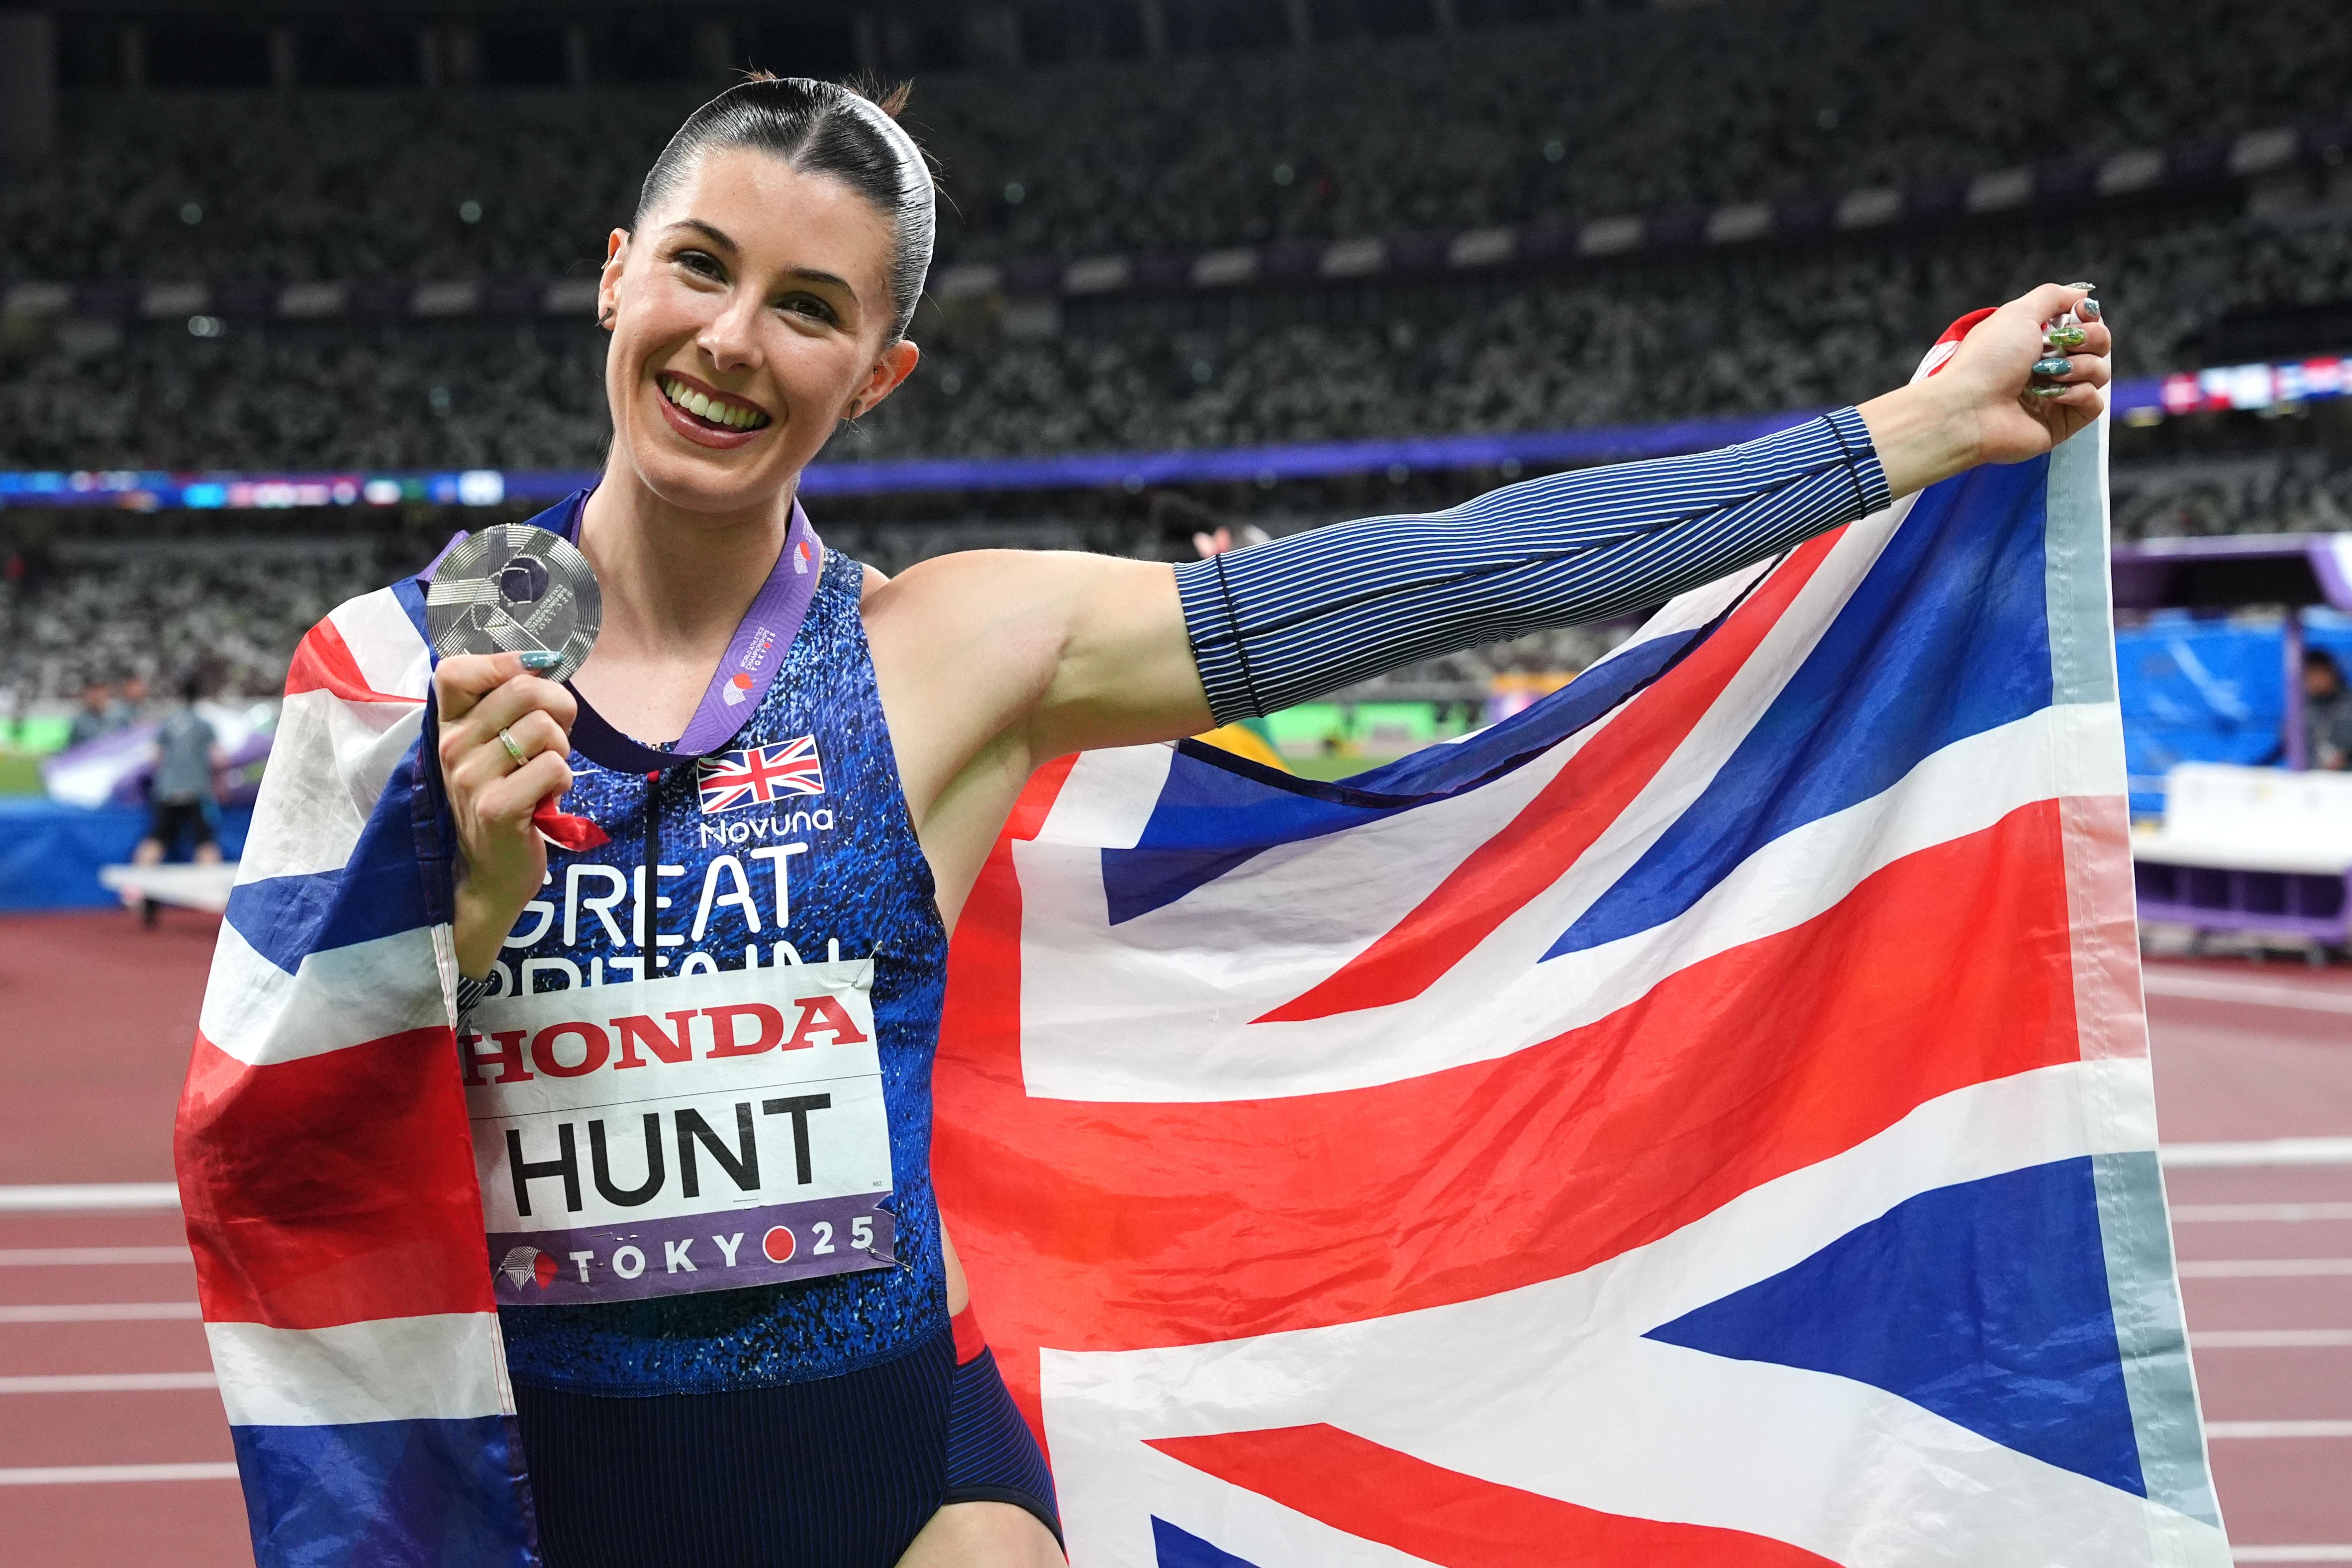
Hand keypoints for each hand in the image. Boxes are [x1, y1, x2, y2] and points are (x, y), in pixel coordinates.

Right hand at [433, 652, 578, 979]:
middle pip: (523, 690)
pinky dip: (563, 781)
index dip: (503, 664)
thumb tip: (544, 665)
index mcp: (448, 727)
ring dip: (562, 750)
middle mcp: (452, 747)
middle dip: (559, 709)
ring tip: (544, 775)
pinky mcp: (497, 808)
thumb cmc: (504, 800)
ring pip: (545, 728)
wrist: (490, 874)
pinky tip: (546, 799)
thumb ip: (508, 707)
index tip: (531, 680)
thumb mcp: (493, 749)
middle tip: (555, 739)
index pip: (455, 670)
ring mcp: (471, 778)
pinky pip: (554, 767)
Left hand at [1859, 282, 2113, 497]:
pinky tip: (2052, 394)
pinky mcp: (2063, 422)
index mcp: (2037, 340)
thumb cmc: (1988, 359)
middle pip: (2100, 344)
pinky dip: (2078, 393)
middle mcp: (2049, 366)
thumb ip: (2052, 297)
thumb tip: (2083, 296)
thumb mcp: (2018, 313)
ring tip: (2046, 373)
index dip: (2089, 315)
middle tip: (2061, 344)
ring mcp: (2058, 395)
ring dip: (2080, 366)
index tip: (2080, 313)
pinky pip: (2094, 402)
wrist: (1968, 408)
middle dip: (2089, 338)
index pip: (2084, 323)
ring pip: (2100, 371)